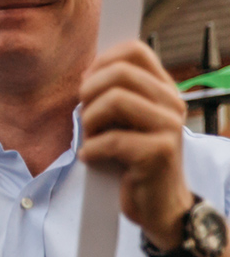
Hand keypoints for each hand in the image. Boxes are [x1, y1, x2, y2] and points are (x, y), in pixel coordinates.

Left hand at [79, 40, 192, 248]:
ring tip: (91, 139)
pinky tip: (91, 158)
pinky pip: (112, 139)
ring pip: (115, 100)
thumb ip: (112, 93)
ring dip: (89, 121)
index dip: (102, 62)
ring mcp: (169, 127)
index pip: (135, 50)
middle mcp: (171, 103)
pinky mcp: (159, 153)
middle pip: (119, 72)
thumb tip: (86, 74)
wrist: (159, 206)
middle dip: (89, 93)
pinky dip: (91, 149)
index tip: (88, 85)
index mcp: (162, 89)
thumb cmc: (132, 159)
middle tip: (85, 117)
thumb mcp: (123, 120)